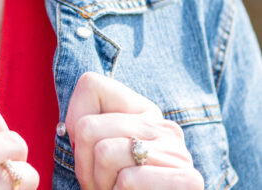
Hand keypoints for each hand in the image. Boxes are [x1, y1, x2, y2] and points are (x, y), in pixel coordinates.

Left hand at [65, 72, 203, 189]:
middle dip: (83, 166)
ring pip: (104, 153)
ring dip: (100, 185)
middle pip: (88, 126)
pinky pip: (128, 179)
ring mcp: (178, 151)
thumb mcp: (101, 156)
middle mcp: (163, 126)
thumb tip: (74, 129)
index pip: (91, 84)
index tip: (89, 155)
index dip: (74, 124)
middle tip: (97, 185)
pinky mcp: (189, 179)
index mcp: (143, 112)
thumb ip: (89, 131)